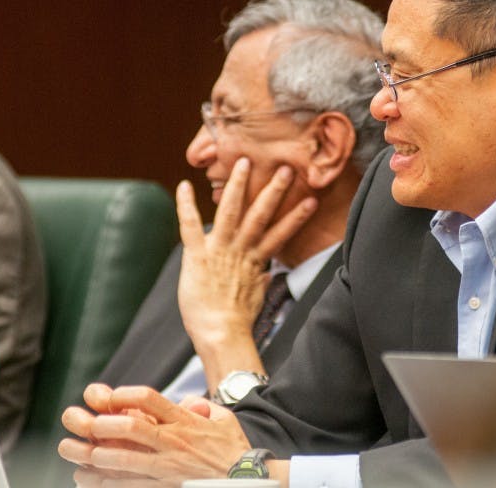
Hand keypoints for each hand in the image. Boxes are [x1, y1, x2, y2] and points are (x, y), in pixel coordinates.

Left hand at [60, 384, 250, 482]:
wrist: (246, 478)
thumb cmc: (233, 447)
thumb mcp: (222, 418)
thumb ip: (200, 407)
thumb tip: (185, 402)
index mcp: (185, 421)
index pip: (151, 400)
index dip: (127, 395)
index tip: (109, 395)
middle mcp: (174, 442)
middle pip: (134, 429)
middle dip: (106, 425)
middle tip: (87, 422)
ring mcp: (169, 466)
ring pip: (128, 460)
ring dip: (99, 455)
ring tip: (78, 451)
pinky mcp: (167, 486)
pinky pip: (133, 485)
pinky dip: (110, 482)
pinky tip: (91, 479)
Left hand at [176, 157, 315, 386]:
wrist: (221, 333)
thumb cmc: (237, 320)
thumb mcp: (255, 297)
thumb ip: (260, 279)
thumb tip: (266, 272)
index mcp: (255, 260)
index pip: (280, 234)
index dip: (296, 217)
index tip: (311, 200)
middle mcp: (240, 250)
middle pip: (261, 215)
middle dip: (274, 190)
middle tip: (285, 168)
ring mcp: (219, 250)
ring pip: (231, 212)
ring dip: (239, 186)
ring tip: (244, 162)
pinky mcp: (197, 255)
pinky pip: (191, 225)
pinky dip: (186, 205)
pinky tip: (184, 185)